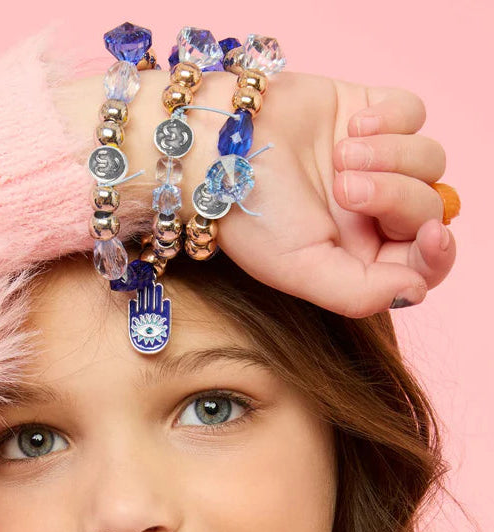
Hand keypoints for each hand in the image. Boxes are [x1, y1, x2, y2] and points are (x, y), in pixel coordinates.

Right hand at [192, 70, 454, 316]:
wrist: (217, 145)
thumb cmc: (249, 215)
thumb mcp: (299, 270)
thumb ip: (360, 293)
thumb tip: (418, 289)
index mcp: (359, 256)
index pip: (424, 263)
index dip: (438, 253)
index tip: (432, 236)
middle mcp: (372, 212)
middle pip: (428, 207)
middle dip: (394, 195)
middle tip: (344, 188)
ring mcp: (374, 161)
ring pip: (428, 160)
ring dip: (389, 155)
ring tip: (340, 154)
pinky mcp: (370, 112)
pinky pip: (414, 113)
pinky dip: (390, 118)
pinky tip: (350, 126)